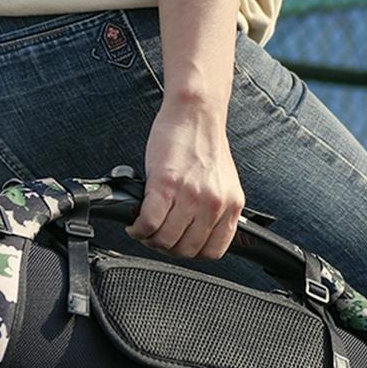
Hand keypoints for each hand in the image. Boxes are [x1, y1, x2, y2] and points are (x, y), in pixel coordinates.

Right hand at [126, 96, 245, 259]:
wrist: (195, 114)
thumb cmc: (204, 145)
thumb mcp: (222, 183)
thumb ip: (214, 209)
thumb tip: (194, 233)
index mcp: (231, 205)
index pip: (213, 251)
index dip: (191, 252)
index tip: (178, 244)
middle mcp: (213, 204)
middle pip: (186, 250)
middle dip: (167, 247)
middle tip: (157, 236)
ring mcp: (190, 196)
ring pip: (165, 240)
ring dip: (150, 239)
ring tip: (145, 229)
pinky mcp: (165, 186)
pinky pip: (148, 223)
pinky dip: (138, 229)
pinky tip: (135, 223)